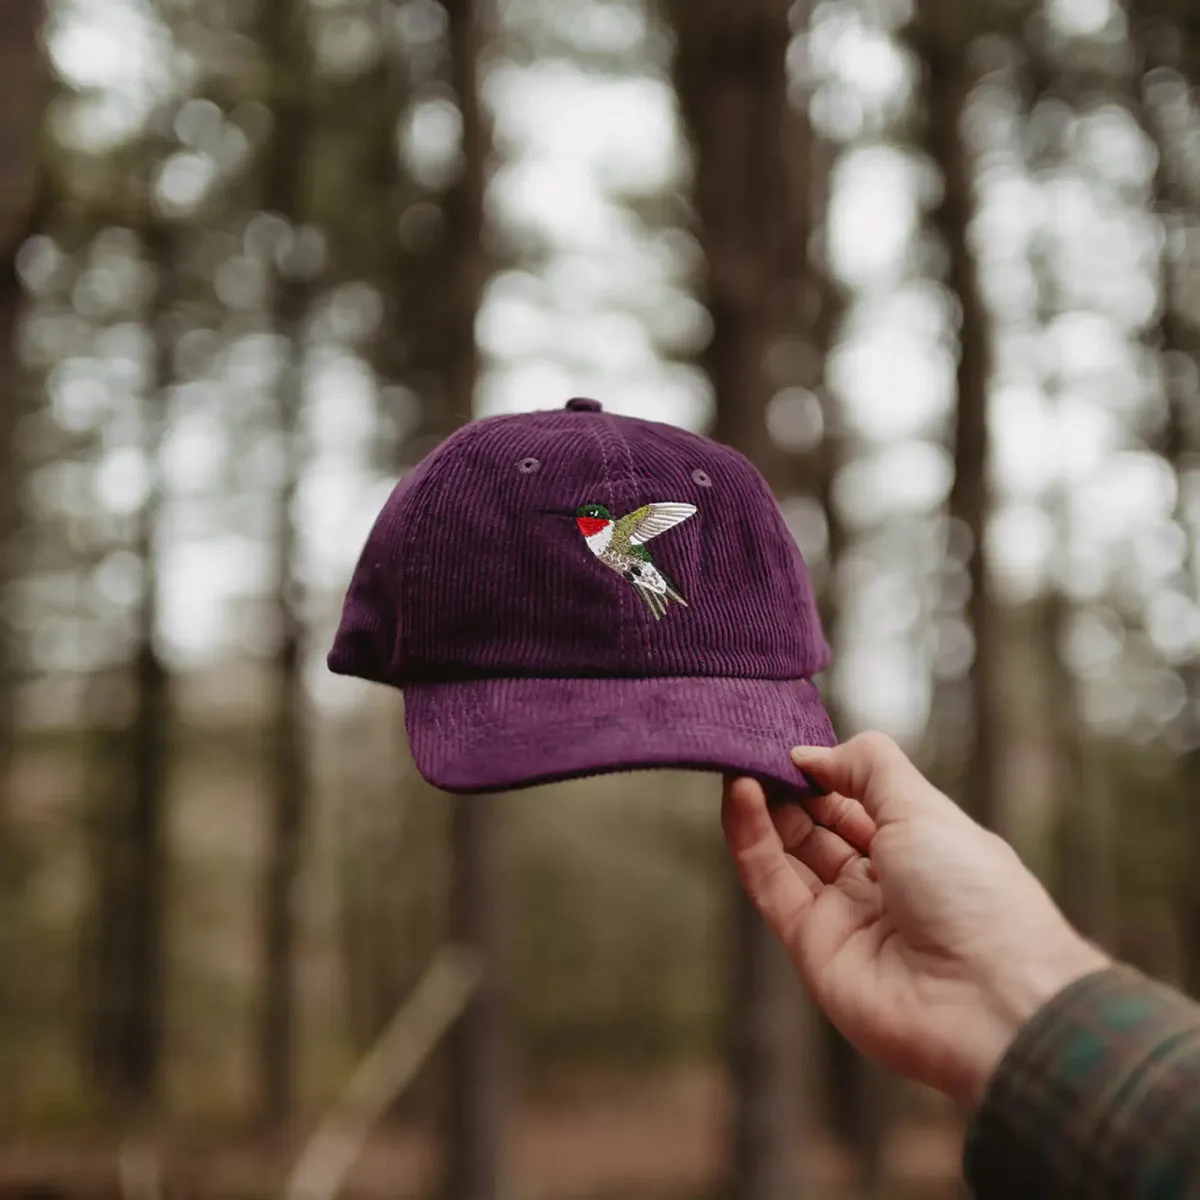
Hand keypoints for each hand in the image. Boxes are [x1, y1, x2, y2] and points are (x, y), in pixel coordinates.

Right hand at [721, 731, 1109, 1107]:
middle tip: (751, 747)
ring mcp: (844, 917)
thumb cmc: (973, 895)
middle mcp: (880, 884)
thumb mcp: (923, 807)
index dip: (823, 771)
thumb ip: (865, 768)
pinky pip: (771, 884)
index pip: (855, 802)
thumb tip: (810, 754)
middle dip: (785, 786)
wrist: (989, 1004)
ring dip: (760, 807)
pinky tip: (740, 795)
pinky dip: (750, 839)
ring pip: (787, 853)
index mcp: (920, 848)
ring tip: (738, 763)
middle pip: (817, 827)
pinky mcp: (810, 948)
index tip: (787, 741)